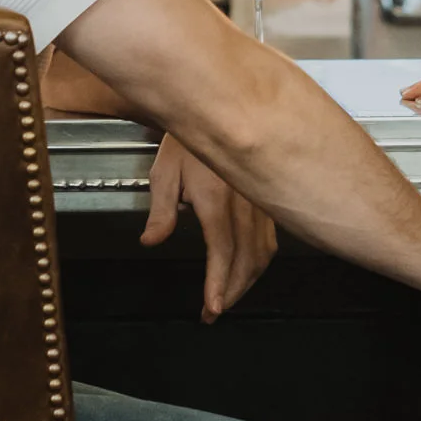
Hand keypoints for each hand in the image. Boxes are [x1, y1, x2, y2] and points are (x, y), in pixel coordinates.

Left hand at [143, 134, 277, 321]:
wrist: (219, 109)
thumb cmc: (185, 139)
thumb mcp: (164, 172)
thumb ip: (160, 211)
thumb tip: (151, 241)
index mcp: (217, 199)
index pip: (221, 251)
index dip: (219, 282)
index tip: (212, 306)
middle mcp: (243, 204)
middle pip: (246, 259)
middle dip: (232, 291)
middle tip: (214, 311)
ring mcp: (257, 202)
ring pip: (262, 251)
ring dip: (248, 280)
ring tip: (229, 296)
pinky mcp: (264, 200)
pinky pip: (269, 237)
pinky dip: (260, 260)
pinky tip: (249, 269)